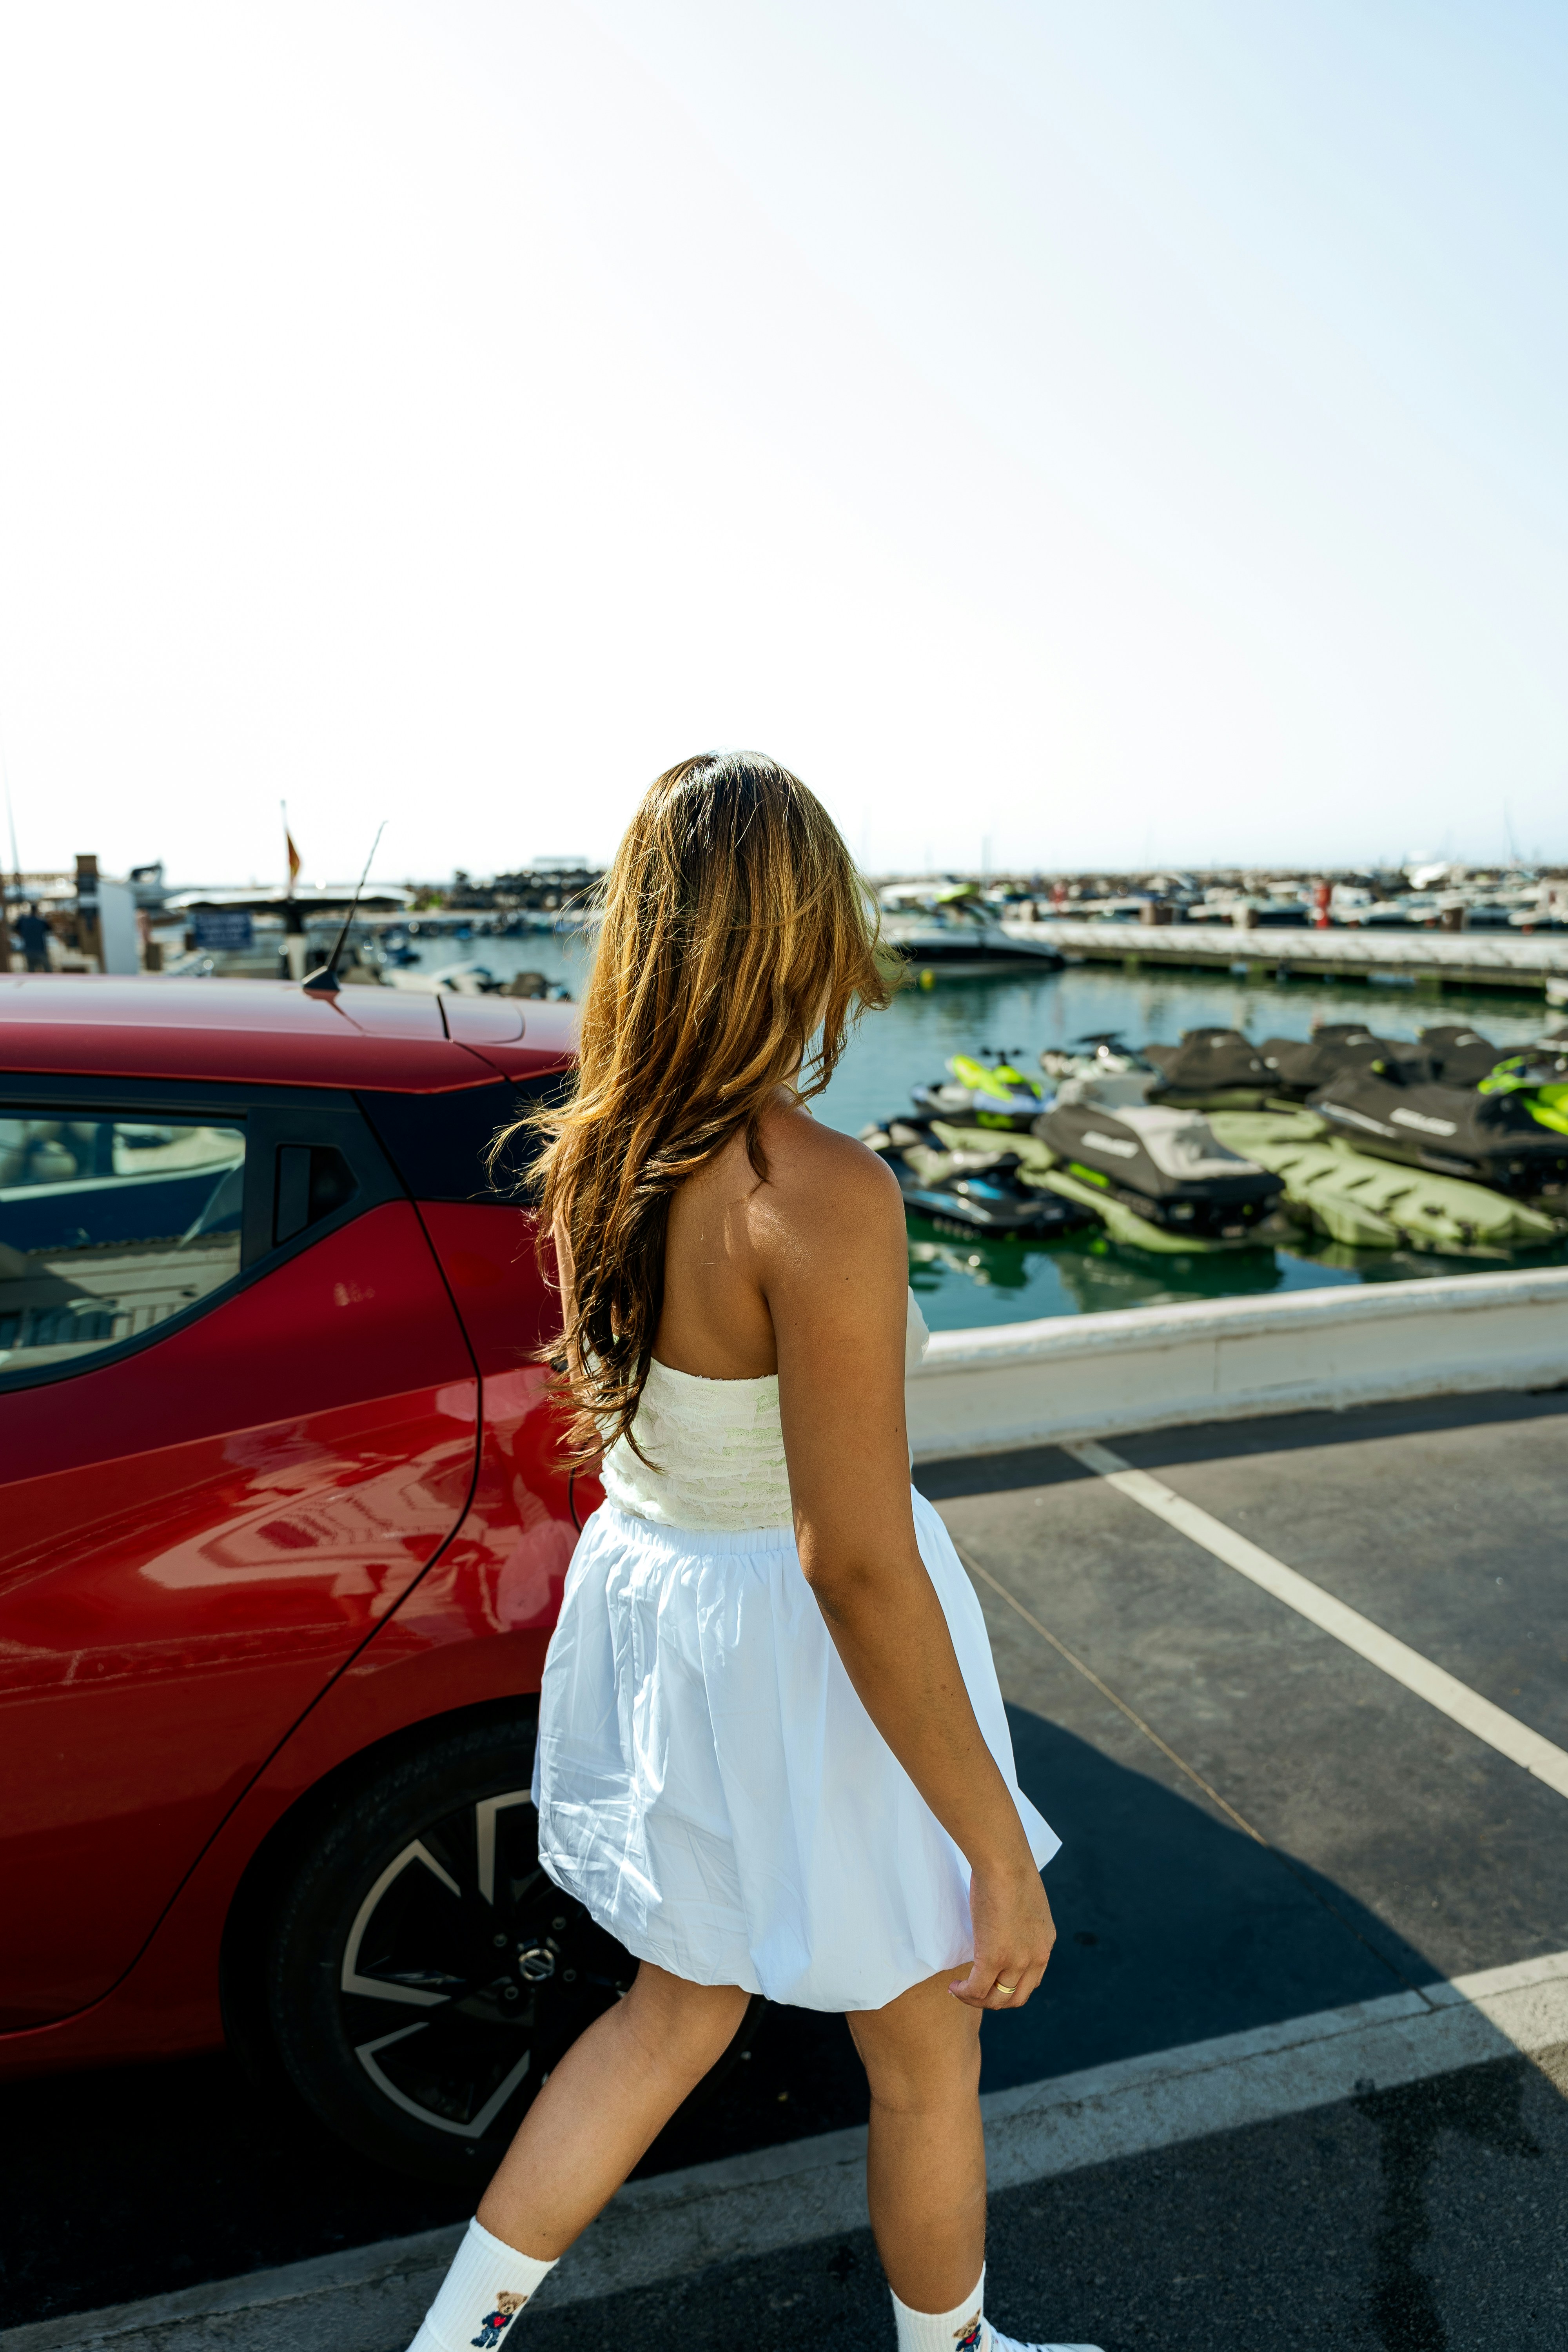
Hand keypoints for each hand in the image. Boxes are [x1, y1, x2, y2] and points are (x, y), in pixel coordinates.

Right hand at [949, 1856, 1055, 2009]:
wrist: (1004, 1862)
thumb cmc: (1011, 1870)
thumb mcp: (1028, 1903)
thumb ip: (1022, 1922)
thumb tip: (1006, 1925)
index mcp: (1045, 1944)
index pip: (1032, 1981)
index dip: (1009, 1987)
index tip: (991, 1980)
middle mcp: (1036, 1957)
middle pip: (1016, 1998)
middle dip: (994, 2000)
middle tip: (974, 1990)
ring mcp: (1016, 1960)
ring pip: (996, 1999)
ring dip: (977, 1999)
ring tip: (961, 1991)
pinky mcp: (994, 1958)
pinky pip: (977, 1990)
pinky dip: (964, 1993)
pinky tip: (954, 1987)